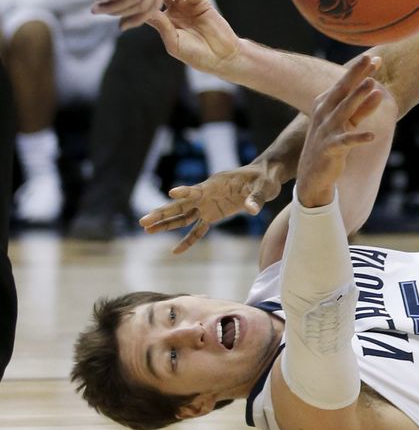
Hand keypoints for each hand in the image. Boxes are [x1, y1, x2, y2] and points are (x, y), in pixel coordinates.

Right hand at [140, 162, 285, 253]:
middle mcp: (206, 195)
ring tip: (146, 230)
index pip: (197, 190)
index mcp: (215, 184)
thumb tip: (252, 209)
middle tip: (143, 221)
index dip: (185, 192)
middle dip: (162, 213)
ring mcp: (207, 205)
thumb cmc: (263, 180)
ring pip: (183, 217)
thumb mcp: (263, 188)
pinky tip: (175, 251)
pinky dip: (188, 240)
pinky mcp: (213, 215)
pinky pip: (198, 229)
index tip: (172, 193)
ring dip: (166, 224)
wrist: (264, 178)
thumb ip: (256, 198)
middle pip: (181, 206)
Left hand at [145, 0, 239, 75]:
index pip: (149, 8)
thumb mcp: (174, 43)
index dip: (139, 1)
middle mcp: (174, 12)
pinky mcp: (200, 3)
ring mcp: (187, 6)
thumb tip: (146, 11)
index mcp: (165, 23)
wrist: (221, 57)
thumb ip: (162, 27)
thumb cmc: (196, 55)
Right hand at [296, 54, 384, 207]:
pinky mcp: (331, 149)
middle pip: (343, 90)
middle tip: (369, 58)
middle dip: (356, 74)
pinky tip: (371, 135)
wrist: (312, 175)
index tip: (375, 57)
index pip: (345, 84)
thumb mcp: (347, 122)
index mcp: (326, 104)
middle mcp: (324, 114)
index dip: (359, 70)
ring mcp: (327, 130)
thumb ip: (362, 105)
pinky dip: (358, 138)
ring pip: (345, 111)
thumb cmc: (331, 142)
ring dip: (359, 99)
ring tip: (374, 87)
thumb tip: (375, 84)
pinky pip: (347, 142)